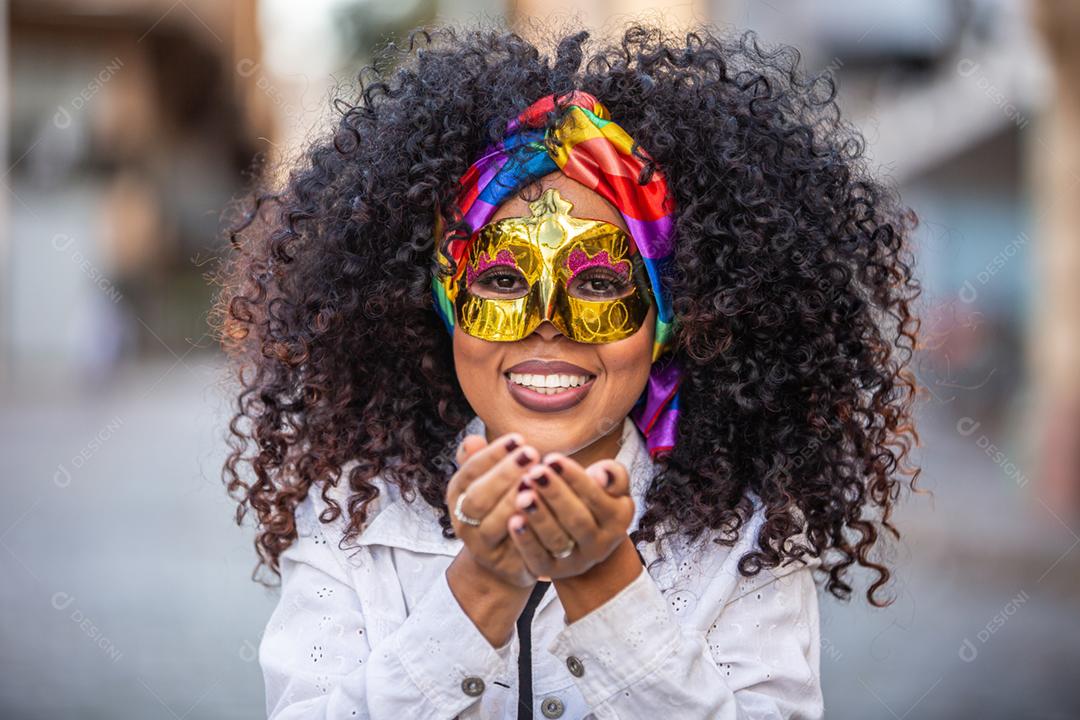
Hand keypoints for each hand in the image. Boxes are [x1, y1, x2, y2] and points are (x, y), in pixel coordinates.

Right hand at [445, 431, 545, 587]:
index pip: (470, 471)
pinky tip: (541, 509)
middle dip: (503, 474)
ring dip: (513, 500)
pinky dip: (526, 529)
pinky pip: (513, 548)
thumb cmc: (500, 507)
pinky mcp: (502, 565)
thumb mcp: (488, 482)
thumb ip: (483, 460)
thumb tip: (472, 439)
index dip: (493, 454)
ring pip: (492, 525)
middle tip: (531, 453)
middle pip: (477, 498)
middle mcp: (463, 521)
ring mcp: (481, 546)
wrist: (506, 558)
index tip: (518, 438)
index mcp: (458, 495)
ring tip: (536, 479)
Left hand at [507, 453, 633, 580]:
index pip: (597, 497)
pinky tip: (512, 520)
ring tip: (522, 494)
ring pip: (557, 539)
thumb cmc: (592, 500)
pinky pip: (537, 558)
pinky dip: (525, 540)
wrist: (582, 542)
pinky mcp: (550, 571)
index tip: (552, 458)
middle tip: (534, 472)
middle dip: (555, 494)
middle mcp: (601, 544)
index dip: (574, 477)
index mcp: (618, 518)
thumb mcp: (610, 486)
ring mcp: (576, 561)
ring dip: (539, 516)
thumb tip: (601, 475)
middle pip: (577, 519)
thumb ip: (612, 474)